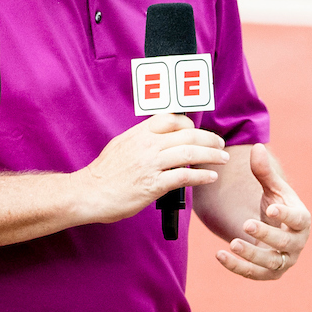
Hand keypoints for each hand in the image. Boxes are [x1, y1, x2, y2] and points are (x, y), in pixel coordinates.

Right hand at [77, 114, 229, 223]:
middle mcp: (147, 145)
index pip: (171, 119)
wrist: (88, 193)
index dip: (190, 124)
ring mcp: (151, 164)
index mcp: (139, 133)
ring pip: (190, 152)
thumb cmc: (104, 173)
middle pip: (187, 134)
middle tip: (220, 144)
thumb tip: (159, 137)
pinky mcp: (153, 185)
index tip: (199, 132)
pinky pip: (184, 176)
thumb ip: (141, 139)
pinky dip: (201, 175)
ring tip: (223, 158)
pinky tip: (210, 176)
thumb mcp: (121, 145)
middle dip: (209, 138)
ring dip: (212, 155)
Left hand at [217, 144, 310, 280]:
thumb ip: (264, 172)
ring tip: (231, 244)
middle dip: (266, 234)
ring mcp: (284, 261)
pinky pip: (254, 274)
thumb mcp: (272, 189)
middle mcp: (297, 243)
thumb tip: (256, 148)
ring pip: (270, 263)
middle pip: (284, 243)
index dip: (286, 216)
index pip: (298, 220)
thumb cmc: (276, 206)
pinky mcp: (270, 274)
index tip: (271, 209)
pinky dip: (237, 267)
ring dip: (251, 255)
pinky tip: (219, 255)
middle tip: (246, 224)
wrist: (275, 230)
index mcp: (302, 220)